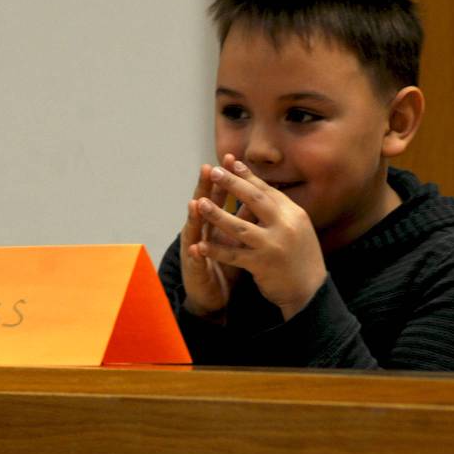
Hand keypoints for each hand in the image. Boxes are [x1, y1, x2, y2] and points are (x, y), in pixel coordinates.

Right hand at [179, 163, 242, 317]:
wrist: (215, 296)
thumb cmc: (226, 264)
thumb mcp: (238, 238)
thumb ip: (244, 218)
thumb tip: (259, 195)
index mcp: (214, 222)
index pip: (219, 195)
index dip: (225, 178)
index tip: (232, 158)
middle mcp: (201, 232)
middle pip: (202, 206)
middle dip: (205, 188)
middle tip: (208, 168)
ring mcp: (194, 249)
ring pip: (194, 230)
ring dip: (194, 217)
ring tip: (196, 201)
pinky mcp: (194, 270)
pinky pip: (195, 261)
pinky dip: (195, 253)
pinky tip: (195, 246)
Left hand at [194, 154, 326, 320]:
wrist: (311, 292)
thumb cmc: (300, 258)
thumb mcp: (298, 228)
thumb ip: (281, 210)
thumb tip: (263, 188)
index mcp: (294, 214)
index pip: (267, 190)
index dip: (248, 176)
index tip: (231, 162)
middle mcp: (285, 226)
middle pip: (254, 200)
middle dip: (231, 184)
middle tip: (213, 171)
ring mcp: (273, 245)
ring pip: (240, 226)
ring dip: (217, 214)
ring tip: (199, 203)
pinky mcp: (262, 265)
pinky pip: (234, 255)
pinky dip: (216, 250)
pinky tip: (199, 245)